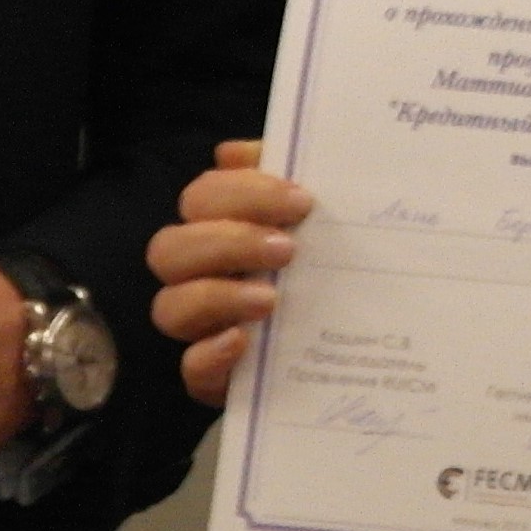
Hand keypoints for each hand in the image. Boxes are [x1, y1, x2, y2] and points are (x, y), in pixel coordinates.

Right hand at [148, 142, 310, 406]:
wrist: (362, 344)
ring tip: (271, 298)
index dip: (243, 192)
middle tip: (288, 248)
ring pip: (168, 308)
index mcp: (218, 228)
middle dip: (227, 242)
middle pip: (170, 249)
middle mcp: (198, 275)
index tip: (302, 200)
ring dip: (216, 296)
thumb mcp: (318, 215)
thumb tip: (232, 152)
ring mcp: (202, 329)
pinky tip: (243, 342)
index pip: (202, 197)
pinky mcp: (215, 378)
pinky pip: (191, 369)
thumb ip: (281, 171)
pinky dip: (210, 355)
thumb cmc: (329, 264)